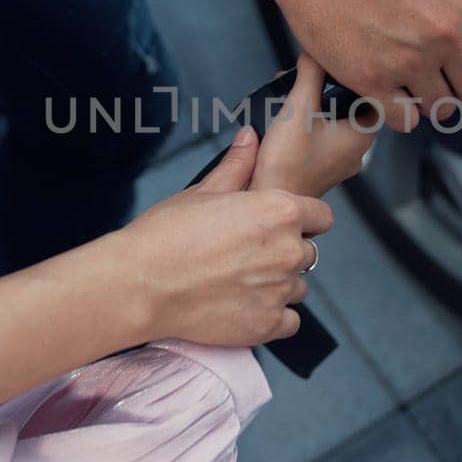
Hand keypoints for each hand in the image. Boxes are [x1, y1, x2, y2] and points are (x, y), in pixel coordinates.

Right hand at [113, 128, 331, 345]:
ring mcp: (281, 291)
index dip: (302, 220)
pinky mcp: (268, 325)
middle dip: (284, 253)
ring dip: (278, 286)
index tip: (280, 228)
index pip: (322, 217)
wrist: (140, 284)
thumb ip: (237, 165)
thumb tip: (250, 137)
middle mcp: (289, 250)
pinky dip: (273, 317)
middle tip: (245, 256)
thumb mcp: (203, 191)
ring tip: (238, 283)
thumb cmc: (166, 234)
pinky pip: (290, 321)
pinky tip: (244, 307)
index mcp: (280, 211)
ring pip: (297, 288)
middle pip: (307, 253)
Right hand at [251, 54, 374, 196]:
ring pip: (332, 121)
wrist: (267, 198)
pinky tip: (286, 116)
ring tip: (291, 93)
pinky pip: (319, 136)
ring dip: (313, 105)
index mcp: (361, 137)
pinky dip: (306, 123)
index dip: (355, 78)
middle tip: (307, 76)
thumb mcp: (300, 107)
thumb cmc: (286, 165)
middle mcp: (354, 151)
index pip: (373, 96)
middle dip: (326, 89)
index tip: (337, 67)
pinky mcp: (319, 167)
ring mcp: (337, 161)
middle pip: (350, 107)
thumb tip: (315, 52)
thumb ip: (310, 74)